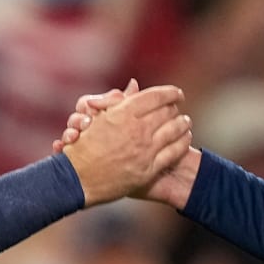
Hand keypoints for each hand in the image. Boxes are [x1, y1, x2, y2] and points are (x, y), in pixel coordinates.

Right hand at [60, 81, 190, 205]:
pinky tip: (184, 139)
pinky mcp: (148, 169)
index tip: (176, 93)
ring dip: (183, 124)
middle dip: (175, 108)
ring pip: (174, 131)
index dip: (169, 92)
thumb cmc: (83, 146)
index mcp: (123, 114)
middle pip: (167, 112)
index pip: (155, 96)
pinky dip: (182, 143)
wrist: (78, 180)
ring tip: (186, 122)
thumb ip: (119, 100)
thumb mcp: (98, 118)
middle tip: (178, 107)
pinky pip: (174, 152)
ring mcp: (144, 151)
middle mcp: (136, 130)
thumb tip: (134, 84)